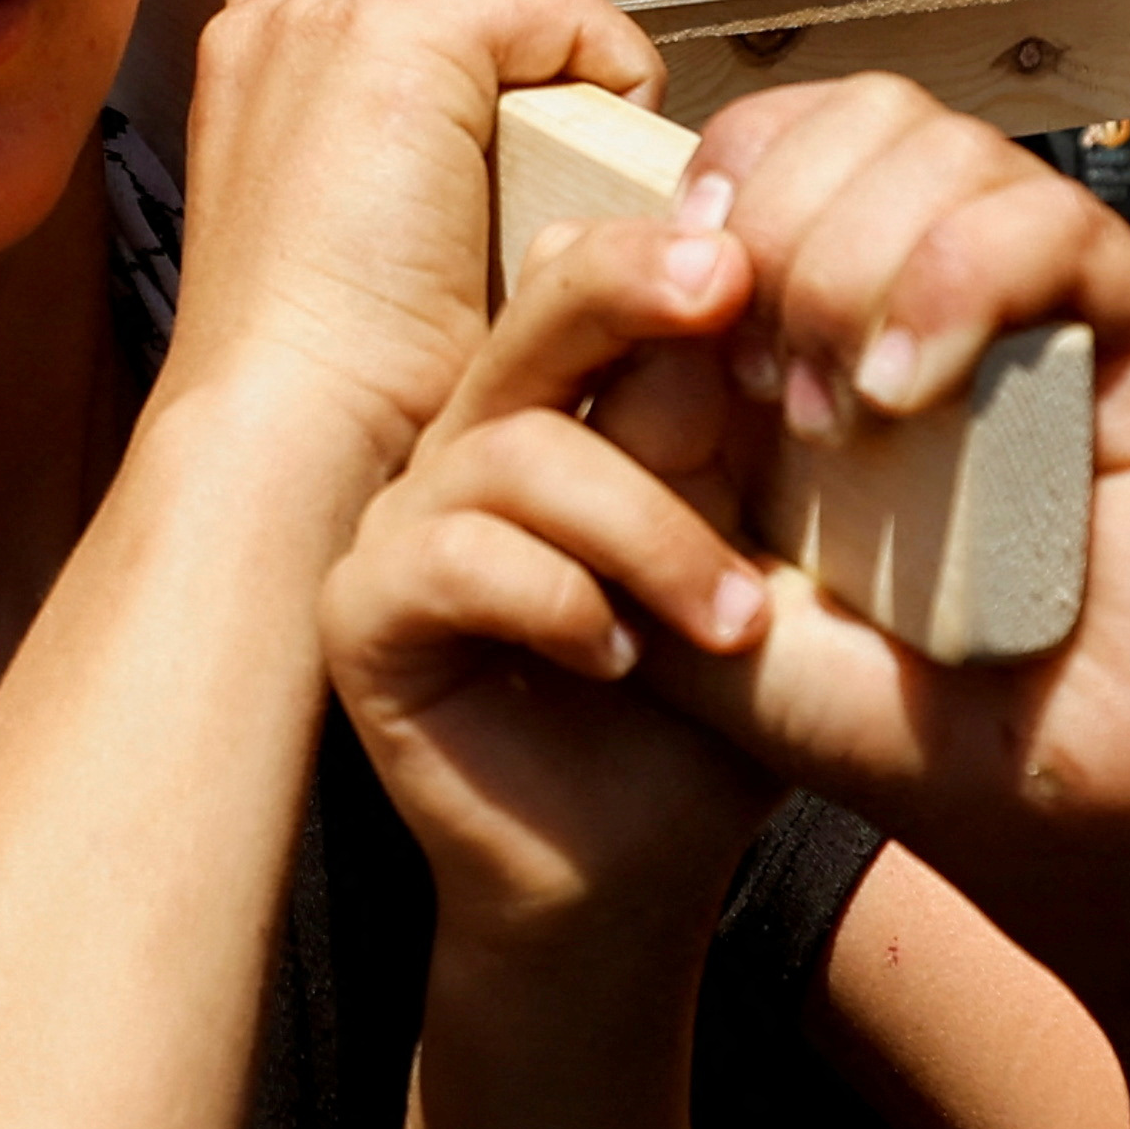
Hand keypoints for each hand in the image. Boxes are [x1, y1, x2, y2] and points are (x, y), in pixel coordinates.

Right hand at [151, 0, 659, 477]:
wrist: (298, 424)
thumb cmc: (338, 370)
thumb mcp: (355, 229)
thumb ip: (407, 142)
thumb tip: (522, 113)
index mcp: (250, 50)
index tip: (505, 90)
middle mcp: (279, 14)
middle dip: (527, 11)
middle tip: (561, 124)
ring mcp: (333, 16)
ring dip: (572, 41)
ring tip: (578, 145)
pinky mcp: (403, 41)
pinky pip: (556, 1)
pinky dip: (606, 65)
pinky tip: (591, 157)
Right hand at [327, 201, 784, 955]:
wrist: (636, 870)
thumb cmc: (706, 713)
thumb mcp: (750, 564)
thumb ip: (739, 449)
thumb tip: (763, 294)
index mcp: (574, 404)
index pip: (604, 278)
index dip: (679, 258)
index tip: (765, 258)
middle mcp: (479, 437)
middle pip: (541, 310)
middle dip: (636, 289)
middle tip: (727, 287)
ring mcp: (409, 519)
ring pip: (519, 448)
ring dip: (646, 528)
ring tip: (731, 620)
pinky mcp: (364, 612)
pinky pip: (450, 557)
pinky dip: (553, 598)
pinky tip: (620, 658)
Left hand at [633, 77, 1129, 976]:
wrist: (1049, 815)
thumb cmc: (887, 710)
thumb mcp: (700, 586)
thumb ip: (627, 450)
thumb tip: (564, 263)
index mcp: (857, 306)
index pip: (778, 141)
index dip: (714, 192)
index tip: (681, 324)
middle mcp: (962, 281)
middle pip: (862, 112)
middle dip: (775, 219)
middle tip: (760, 380)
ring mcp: (1059, 306)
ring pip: (950, 149)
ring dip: (856, 259)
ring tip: (838, 412)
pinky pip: (1057, 229)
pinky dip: (957, 287)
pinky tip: (903, 393)